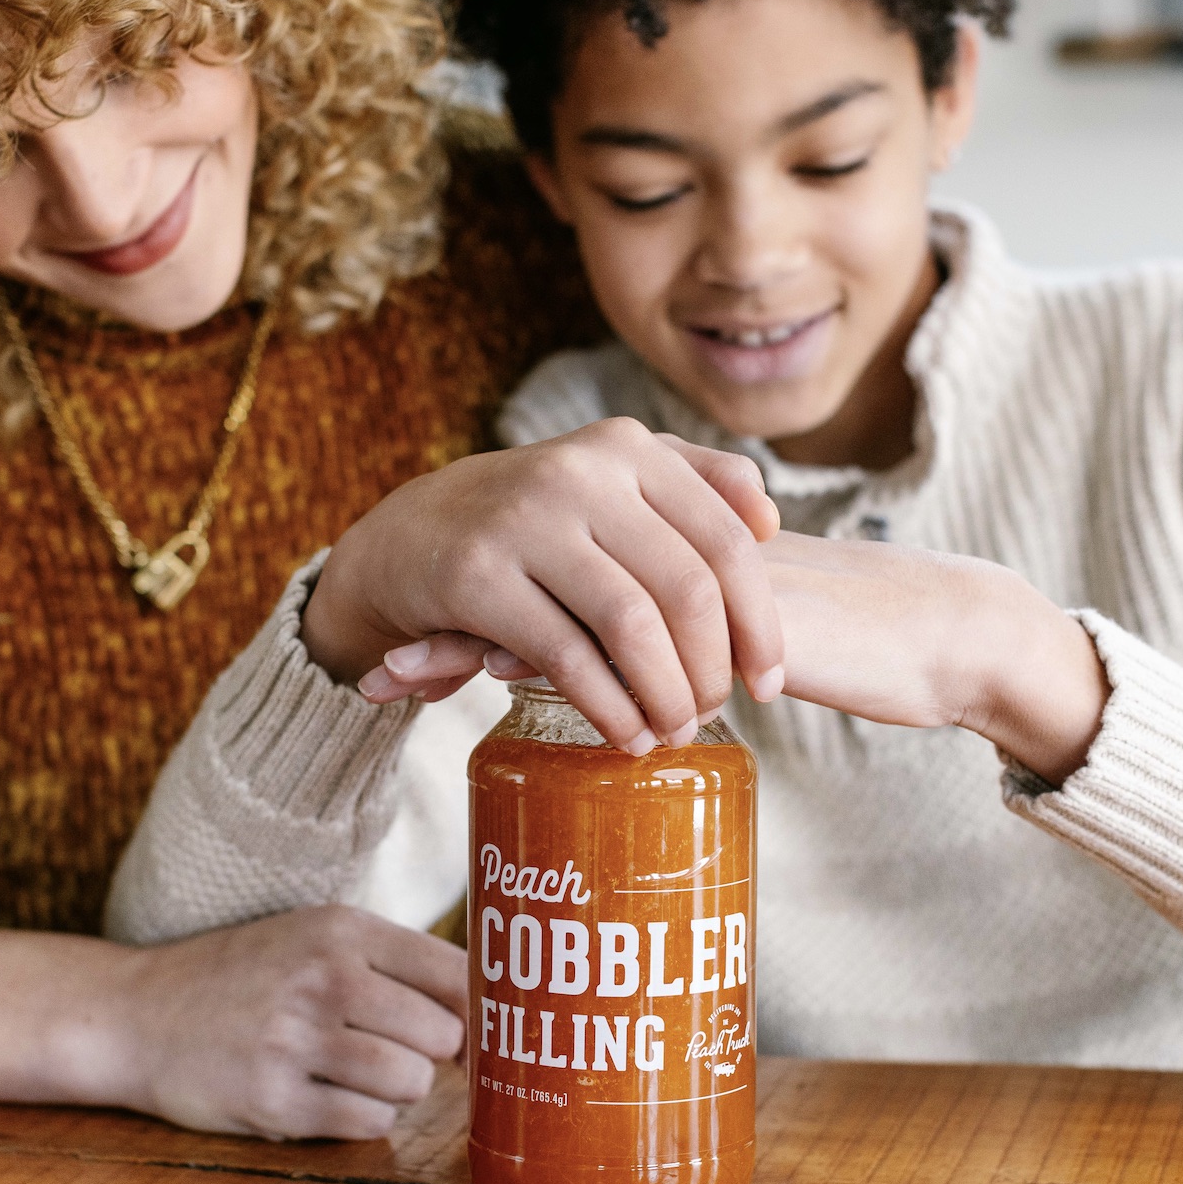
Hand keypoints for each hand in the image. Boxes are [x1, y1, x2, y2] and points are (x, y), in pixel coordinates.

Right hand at [114, 905, 467, 1140]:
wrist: (137, 1014)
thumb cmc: (243, 975)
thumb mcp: (313, 936)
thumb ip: (394, 963)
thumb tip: (488, 1015)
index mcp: (342, 930)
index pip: (457, 973)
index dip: (478, 1010)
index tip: (471, 1028)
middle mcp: (323, 978)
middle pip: (443, 1036)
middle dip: (431, 1053)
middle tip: (393, 1049)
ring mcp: (296, 1041)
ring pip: (412, 1084)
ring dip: (396, 1089)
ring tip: (354, 1071)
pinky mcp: (274, 1101)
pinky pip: (368, 1123)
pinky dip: (361, 1118)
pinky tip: (326, 1095)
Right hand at [302, 419, 786, 753]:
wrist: (412, 532)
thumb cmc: (538, 520)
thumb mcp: (611, 477)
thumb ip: (696, 481)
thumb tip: (770, 519)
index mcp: (627, 449)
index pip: (726, 541)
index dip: (760, 621)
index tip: (770, 683)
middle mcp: (580, 472)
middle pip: (686, 589)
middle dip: (711, 668)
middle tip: (713, 714)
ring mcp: (525, 520)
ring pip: (630, 624)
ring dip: (664, 694)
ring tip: (673, 731)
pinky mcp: (476, 574)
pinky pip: (565, 656)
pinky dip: (608, 706)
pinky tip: (625, 734)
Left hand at [367, 530, 1107, 780]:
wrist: (938, 636)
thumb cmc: (841, 645)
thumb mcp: (740, 640)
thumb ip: (676, 641)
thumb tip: (611, 678)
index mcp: (662, 553)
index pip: (548, 567)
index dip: (476, 602)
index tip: (404, 647)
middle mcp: (669, 549)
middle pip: (533, 576)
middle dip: (452, 620)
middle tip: (379, 669)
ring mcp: (696, 573)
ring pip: (562, 600)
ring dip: (478, 638)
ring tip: (405, 676)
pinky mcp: (728, 608)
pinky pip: (628, 628)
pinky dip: (560, 649)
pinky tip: (507, 669)